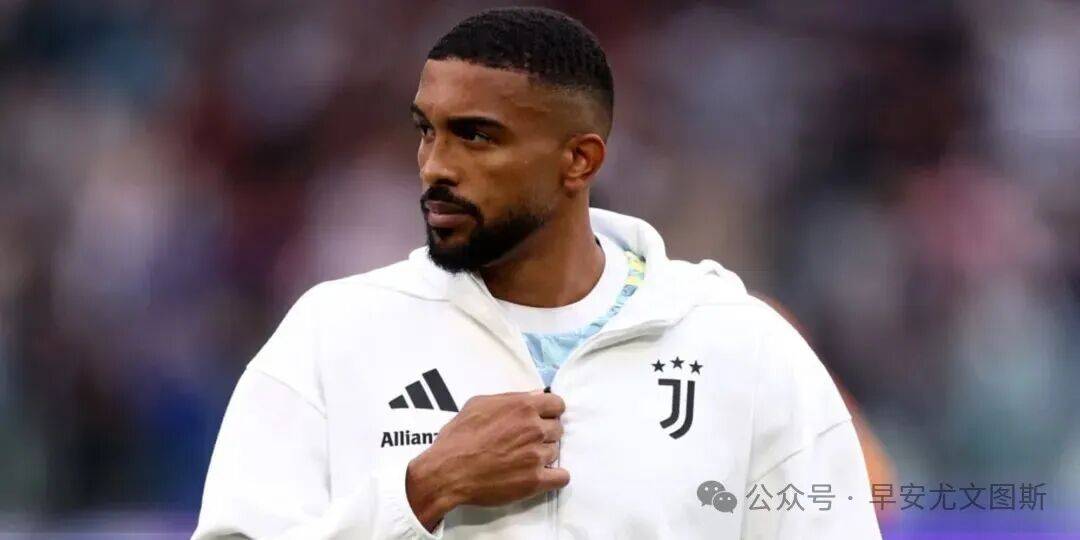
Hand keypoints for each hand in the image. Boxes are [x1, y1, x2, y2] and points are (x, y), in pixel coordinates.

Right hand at [405, 390, 568, 529]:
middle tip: (526, 442)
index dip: (550, 412)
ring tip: (523, 460)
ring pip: (556, 452)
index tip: (541, 419)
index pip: (557, 404)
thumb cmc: (458, 436)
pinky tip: (541, 476)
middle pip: (557, 429)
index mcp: (523, 407)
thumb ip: (509, 398)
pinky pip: (562, 477)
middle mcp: (535, 429)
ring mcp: (537, 455)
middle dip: (545, 434)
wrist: (448, 471)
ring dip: (544, 455)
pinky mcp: (536, 481)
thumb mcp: (478, 404)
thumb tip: (534, 395)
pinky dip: (554, 477)